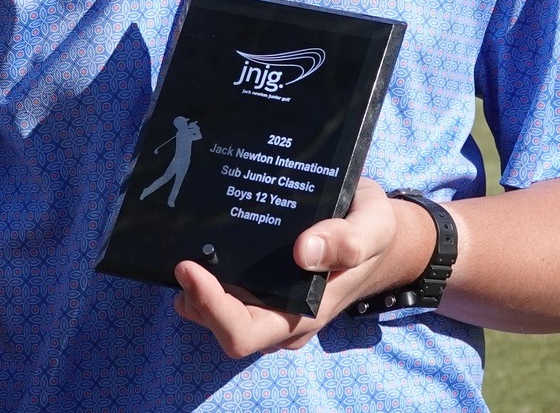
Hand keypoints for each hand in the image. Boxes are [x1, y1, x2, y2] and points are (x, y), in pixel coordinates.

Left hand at [172, 178, 419, 358]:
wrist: (380, 231)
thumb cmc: (375, 232)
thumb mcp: (372, 226)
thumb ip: (346, 241)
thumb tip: (303, 252)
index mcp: (305, 313)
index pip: (244, 332)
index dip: (211, 308)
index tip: (189, 267)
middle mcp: (282, 315)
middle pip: (224, 327)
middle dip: (196, 298)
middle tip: (179, 256)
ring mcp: (272, 302)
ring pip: (222, 309)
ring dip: (198, 287)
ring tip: (183, 244)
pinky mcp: (265, 283)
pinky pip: (231, 288)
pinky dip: (211, 271)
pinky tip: (202, 239)